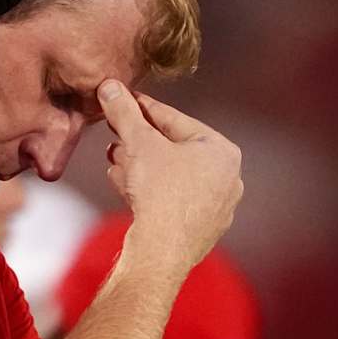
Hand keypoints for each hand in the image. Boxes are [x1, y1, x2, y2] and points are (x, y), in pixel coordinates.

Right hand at [99, 80, 241, 272]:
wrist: (161, 252)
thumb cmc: (159, 193)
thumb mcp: (139, 143)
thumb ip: (125, 112)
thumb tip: (110, 86)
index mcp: (222, 151)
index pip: (175, 121)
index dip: (143, 109)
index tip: (123, 101)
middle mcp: (227, 179)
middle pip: (173, 150)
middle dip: (139, 144)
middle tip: (115, 138)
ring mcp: (217, 208)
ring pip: (170, 177)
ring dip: (140, 168)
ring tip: (116, 164)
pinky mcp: (201, 232)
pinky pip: (172, 202)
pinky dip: (149, 193)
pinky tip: (126, 189)